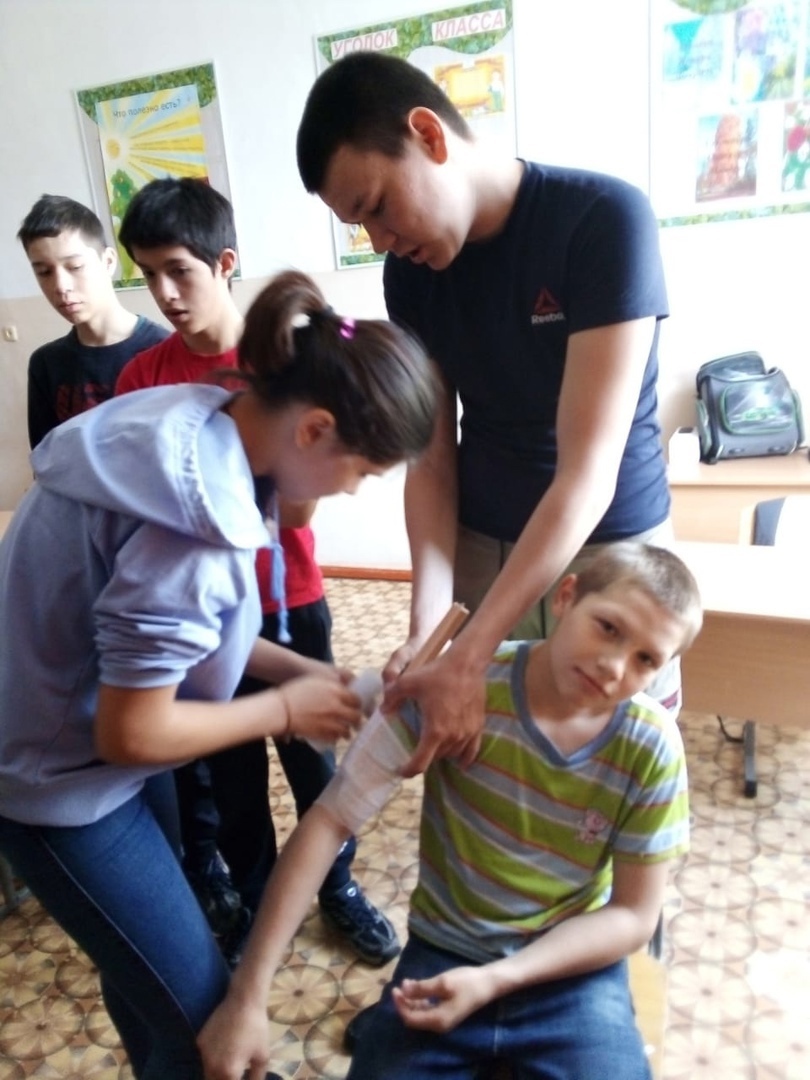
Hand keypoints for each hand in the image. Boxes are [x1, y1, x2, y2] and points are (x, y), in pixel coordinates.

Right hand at [198, 995, 270, 1079]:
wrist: (243, 1001)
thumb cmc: (256, 1029)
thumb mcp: (262, 1057)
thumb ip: (256, 1078)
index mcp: (228, 1072)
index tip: (240, 1077)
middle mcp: (212, 1066)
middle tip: (234, 1074)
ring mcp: (203, 1054)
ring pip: (207, 1073)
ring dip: (216, 1074)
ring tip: (229, 1064)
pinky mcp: (199, 1042)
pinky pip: (204, 1059)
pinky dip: (211, 1060)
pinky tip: (222, 1051)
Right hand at [282, 675, 361, 744]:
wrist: (281, 708)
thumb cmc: (296, 691)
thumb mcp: (317, 682)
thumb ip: (333, 686)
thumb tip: (345, 689)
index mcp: (336, 692)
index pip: (356, 699)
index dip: (359, 703)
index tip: (357, 705)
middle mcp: (336, 707)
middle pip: (355, 716)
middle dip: (357, 719)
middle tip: (356, 720)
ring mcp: (330, 722)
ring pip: (347, 730)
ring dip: (348, 731)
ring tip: (346, 731)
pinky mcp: (322, 734)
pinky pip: (335, 738)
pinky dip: (337, 738)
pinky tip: (335, 736)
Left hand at [382, 646, 484, 776]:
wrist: (467, 664)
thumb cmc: (438, 673)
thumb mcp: (409, 682)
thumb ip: (392, 697)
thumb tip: (383, 710)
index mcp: (435, 731)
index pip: (420, 763)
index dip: (408, 771)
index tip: (401, 771)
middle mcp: (452, 737)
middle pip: (435, 758)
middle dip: (424, 757)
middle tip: (415, 751)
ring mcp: (467, 733)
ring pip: (452, 755)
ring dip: (441, 754)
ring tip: (433, 747)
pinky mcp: (478, 727)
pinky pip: (471, 751)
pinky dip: (464, 758)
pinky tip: (461, 761)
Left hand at [392, 966, 490, 1032]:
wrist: (488, 983)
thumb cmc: (466, 982)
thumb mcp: (443, 983)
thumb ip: (422, 988)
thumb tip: (403, 990)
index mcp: (438, 1020)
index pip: (411, 1019)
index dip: (400, 1005)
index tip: (395, 988)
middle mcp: (439, 1025)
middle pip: (414, 1018)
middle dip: (404, 1003)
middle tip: (399, 985)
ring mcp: (443, 1020)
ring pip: (420, 1014)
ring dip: (411, 1000)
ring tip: (407, 983)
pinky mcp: (447, 1012)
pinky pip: (428, 1010)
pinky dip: (420, 1000)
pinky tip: (418, 987)